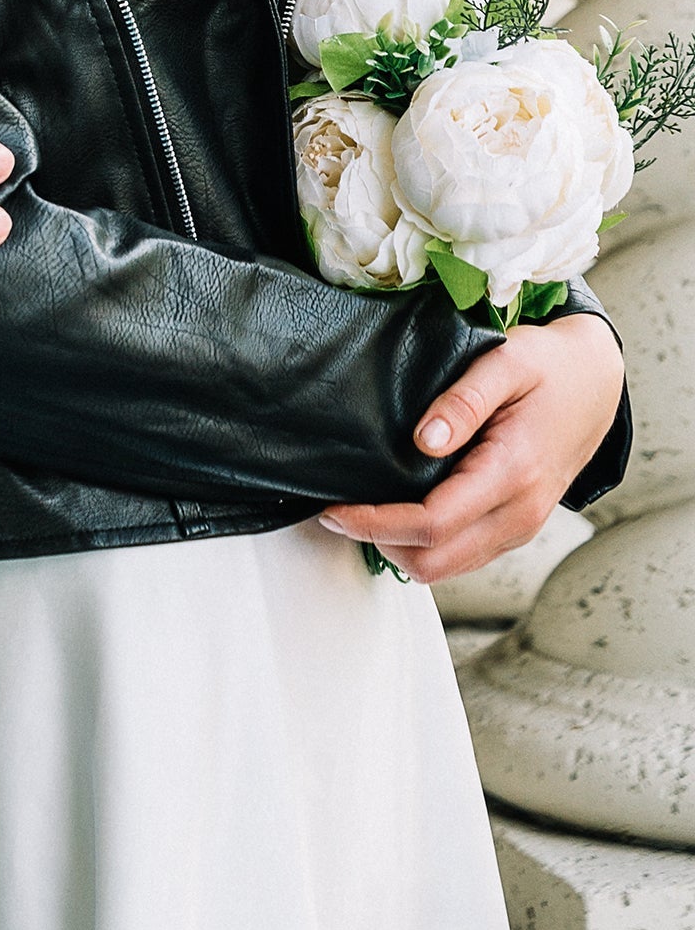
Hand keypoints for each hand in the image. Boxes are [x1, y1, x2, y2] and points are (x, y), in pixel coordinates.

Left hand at [321, 312, 625, 581]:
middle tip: (337, 510)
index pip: (433, 523)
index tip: (334, 510)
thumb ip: (464, 400)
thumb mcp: (507, 361)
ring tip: (360, 509)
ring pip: (447, 568)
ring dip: (399, 548)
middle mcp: (520, 513)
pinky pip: (463, 555)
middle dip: (379, 542)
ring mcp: (521, 526)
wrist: (596, 384)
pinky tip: (398, 510)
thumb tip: (424, 439)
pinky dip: (424, 544)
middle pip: (435, 562)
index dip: (376, 523)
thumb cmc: (550, 367)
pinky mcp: (515, 526)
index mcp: (513, 473)